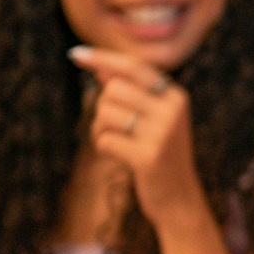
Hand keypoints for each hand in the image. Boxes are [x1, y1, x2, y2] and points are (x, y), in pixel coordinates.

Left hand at [72, 46, 206, 230]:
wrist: (179, 199)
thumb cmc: (161, 156)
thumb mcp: (153, 120)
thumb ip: (131, 93)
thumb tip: (101, 67)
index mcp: (175, 97)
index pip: (133, 67)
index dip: (102, 58)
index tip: (75, 54)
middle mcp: (172, 110)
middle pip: (113, 90)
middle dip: (103, 108)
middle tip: (114, 127)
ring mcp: (162, 133)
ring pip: (105, 113)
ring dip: (100, 129)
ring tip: (117, 143)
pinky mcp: (148, 156)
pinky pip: (105, 139)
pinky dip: (103, 147)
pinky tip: (118, 157)